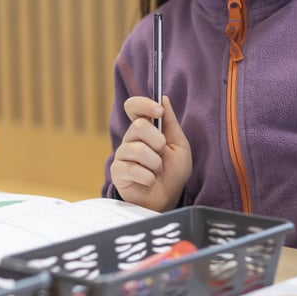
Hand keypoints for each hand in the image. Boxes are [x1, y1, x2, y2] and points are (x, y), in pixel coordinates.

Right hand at [109, 96, 191, 210]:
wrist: (168, 198)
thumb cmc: (173, 172)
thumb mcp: (179, 145)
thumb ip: (170, 122)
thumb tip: (163, 98)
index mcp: (145, 129)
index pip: (133, 106)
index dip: (143, 104)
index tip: (158, 110)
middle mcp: (130, 139)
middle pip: (138, 126)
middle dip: (158, 141)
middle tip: (162, 153)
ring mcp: (122, 155)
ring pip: (137, 149)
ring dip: (155, 163)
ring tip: (157, 171)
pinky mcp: (117, 171)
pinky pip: (133, 169)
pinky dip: (148, 177)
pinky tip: (149, 181)